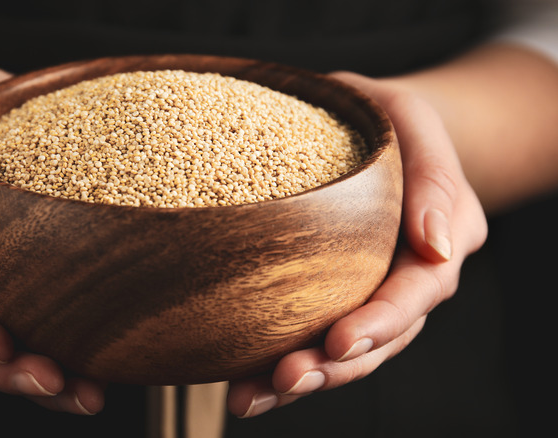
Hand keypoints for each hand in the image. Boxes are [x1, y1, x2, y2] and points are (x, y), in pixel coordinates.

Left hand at [226, 71, 487, 417]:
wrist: (363, 125)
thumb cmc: (386, 117)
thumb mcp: (412, 120)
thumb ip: (434, 178)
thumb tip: (435, 244)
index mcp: (441, 237)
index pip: (420, 291)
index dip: (383, 322)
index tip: (339, 342)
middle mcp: (408, 274)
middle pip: (382, 337)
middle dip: (335, 366)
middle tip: (287, 377)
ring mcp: (369, 288)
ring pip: (344, 348)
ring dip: (303, 376)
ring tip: (251, 396)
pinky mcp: (330, 292)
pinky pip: (311, 332)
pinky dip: (276, 359)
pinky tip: (242, 380)